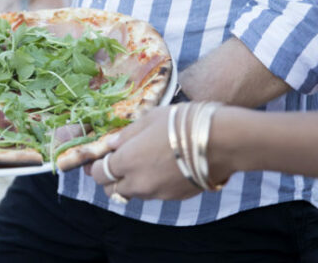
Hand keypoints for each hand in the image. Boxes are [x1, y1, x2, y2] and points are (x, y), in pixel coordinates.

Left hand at [86, 106, 205, 201]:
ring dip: (131, 183)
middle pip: (111, 190)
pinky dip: (151, 185)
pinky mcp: (174, 198)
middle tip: (118, 164)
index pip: (99, 173)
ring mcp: (157, 193)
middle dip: (111, 178)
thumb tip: (111, 144)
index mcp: (126, 161)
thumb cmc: (182, 122)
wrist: (220, 142)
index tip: (100, 158)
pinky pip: (154, 195)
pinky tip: (163, 169)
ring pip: (133, 194)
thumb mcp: (150, 119)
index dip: (97, 166)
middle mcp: (138, 183)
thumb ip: (127, 135)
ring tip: (143, 164)